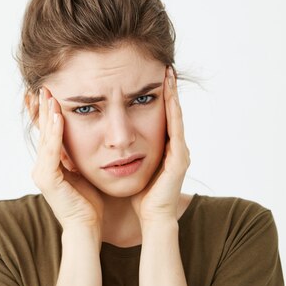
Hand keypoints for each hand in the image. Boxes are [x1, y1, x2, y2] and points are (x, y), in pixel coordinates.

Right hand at [31, 87, 103, 229]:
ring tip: (49, 95)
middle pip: (43, 131)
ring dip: (48, 114)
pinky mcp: (47, 179)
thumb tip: (87, 139)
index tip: (50, 93)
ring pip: (46, 137)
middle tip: (44, 86)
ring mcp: (42, 173)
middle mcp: (42, 167)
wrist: (88, 228)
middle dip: (43, 108)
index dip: (48, 113)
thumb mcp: (84, 172)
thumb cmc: (91, 203)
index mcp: (51, 165)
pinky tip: (59, 116)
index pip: (49, 133)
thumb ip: (79, 157)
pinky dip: (55, 132)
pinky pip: (52, 151)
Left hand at [130, 66, 189, 223]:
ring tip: (170, 74)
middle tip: (165, 67)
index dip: (160, 96)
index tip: (153, 75)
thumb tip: (106, 138)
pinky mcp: (179, 158)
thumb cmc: (140, 196)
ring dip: (174, 94)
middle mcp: (175, 147)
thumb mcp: (131, 166)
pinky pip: (177, 129)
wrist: (152, 218)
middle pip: (172, 112)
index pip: (162, 116)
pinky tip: (171, 96)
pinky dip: (174, 111)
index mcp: (164, 148)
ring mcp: (180, 151)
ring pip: (176, 116)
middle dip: (169, 89)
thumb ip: (126, 151)